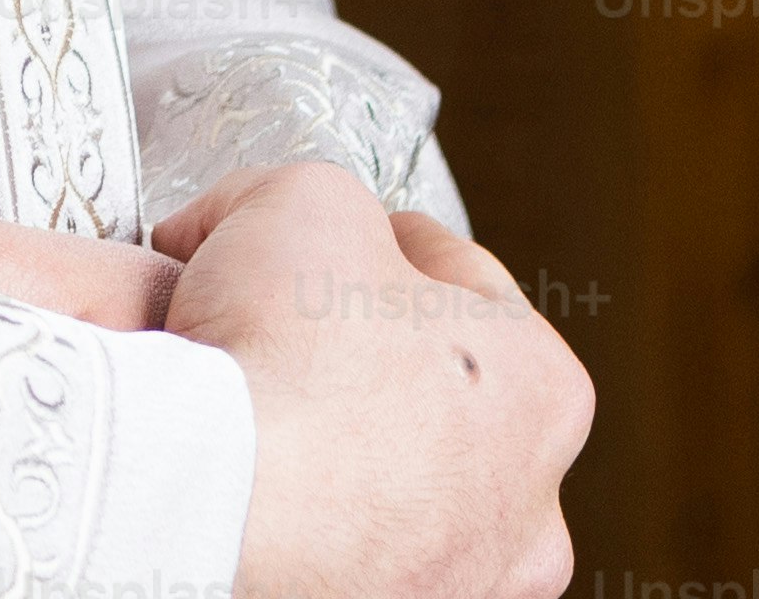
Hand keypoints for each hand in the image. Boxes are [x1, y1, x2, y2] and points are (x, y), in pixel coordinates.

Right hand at [150, 162, 589, 598]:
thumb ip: (318, 203)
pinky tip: (261, 487)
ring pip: (403, 490)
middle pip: (442, 398)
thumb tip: (261, 226)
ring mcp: (462, 585)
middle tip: (293, 335)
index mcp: (544, 389)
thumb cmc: (286, 365)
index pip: (463, 281)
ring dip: (349, 450)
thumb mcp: (307, 198)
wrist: (214, 499)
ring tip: (268, 419)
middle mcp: (528, 509)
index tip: (334, 244)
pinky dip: (315, 524)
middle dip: (373, 358)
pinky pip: (350, 556)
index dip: (382, 245)